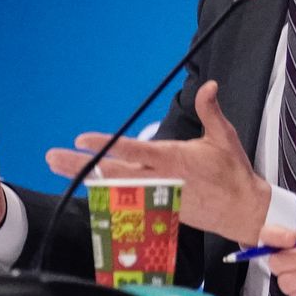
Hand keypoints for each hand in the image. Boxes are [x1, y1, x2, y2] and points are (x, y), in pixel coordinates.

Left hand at [47, 80, 270, 244]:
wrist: (242, 210)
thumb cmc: (232, 172)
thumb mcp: (223, 137)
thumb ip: (210, 111)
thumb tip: (209, 86)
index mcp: (174, 159)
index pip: (134, 151)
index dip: (107, 145)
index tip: (82, 139)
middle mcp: (161, 178)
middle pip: (114, 172)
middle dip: (82, 165)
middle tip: (54, 156)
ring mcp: (157, 195)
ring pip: (115, 187)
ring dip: (87, 176)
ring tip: (61, 167)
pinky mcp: (158, 207)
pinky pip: (126, 200)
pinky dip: (105, 192)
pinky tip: (88, 183)